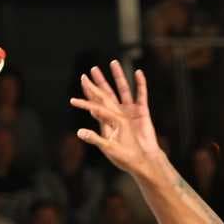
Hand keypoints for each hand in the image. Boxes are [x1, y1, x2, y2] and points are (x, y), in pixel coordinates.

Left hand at [70, 60, 167, 176]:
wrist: (144, 161)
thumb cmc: (125, 157)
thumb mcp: (108, 148)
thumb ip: (95, 139)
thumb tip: (79, 132)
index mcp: (108, 120)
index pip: (96, 103)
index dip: (89, 92)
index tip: (82, 82)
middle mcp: (118, 113)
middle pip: (107, 93)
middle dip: (99, 82)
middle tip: (92, 69)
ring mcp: (130, 111)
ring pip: (123, 89)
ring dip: (118, 76)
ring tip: (113, 62)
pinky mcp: (142, 112)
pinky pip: (141, 95)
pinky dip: (140, 84)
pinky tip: (138, 73)